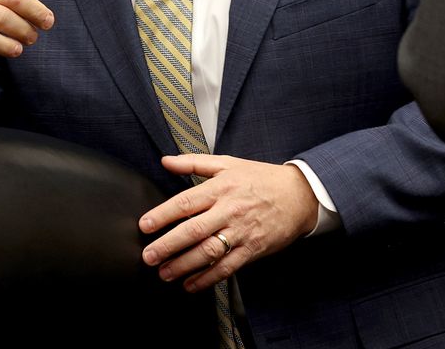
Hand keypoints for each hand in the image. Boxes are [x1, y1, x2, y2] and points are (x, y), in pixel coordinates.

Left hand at [138, 155, 319, 291]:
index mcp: (221, 187)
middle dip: (168, 245)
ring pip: (208, 252)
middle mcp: (229, 210)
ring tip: (164, 273)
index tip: (145, 225)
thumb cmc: (261, 178)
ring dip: (184, 265)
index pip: (186, 202)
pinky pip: (227, 267)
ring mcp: (241, 232)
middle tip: (149, 256)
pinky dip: (207, 278)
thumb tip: (165, 161)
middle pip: (193, 230)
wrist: (300, 195)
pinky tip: (191, 284)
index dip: (163, 215)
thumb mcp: (228, 163)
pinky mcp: (252, 249)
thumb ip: (194, 163)